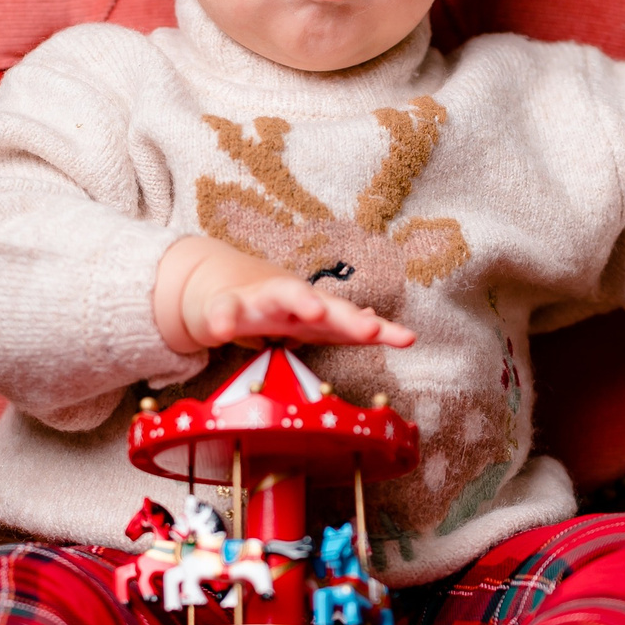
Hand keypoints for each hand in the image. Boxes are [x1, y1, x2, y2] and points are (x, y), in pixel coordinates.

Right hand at [155, 237, 415, 353]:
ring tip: (314, 311)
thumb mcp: (309, 321)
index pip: (351, 320)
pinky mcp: (225, 306)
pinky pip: (223, 311)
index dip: (379, 330)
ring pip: (281, 295)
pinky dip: (222, 318)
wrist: (217, 286)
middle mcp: (292, 301)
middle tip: (370, 327)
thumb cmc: (272, 308)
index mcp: (314, 312)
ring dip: (299, 299)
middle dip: (348, 316)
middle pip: (326, 305)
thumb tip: (382, 323)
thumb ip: (343, 324)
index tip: (407, 339)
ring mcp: (259, 300)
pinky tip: (222, 328)